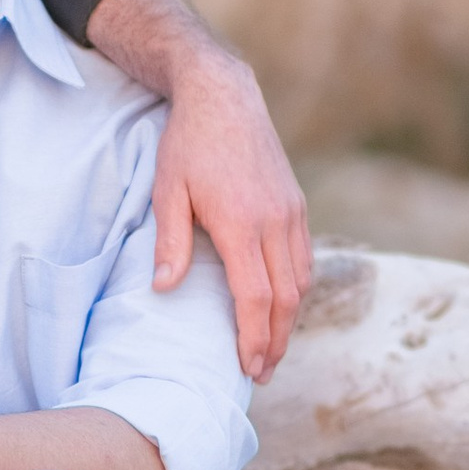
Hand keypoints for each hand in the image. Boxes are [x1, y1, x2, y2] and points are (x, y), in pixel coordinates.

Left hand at [150, 50, 311, 376]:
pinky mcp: (296, 205)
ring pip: (301, 281)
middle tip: (261, 373)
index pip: (256, 297)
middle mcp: (275, 222)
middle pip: (286, 299)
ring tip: (270, 349)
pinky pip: (304, 259)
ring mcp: (291, 213)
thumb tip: (164, 289)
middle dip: (275, 341)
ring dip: (289, 320)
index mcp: (242, 224)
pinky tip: (282, 307)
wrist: (224, 96)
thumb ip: (170, 243)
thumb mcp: (167, 191)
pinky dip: (296, 290)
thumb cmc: (188, 144)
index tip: (248, 367)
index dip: (253, 337)